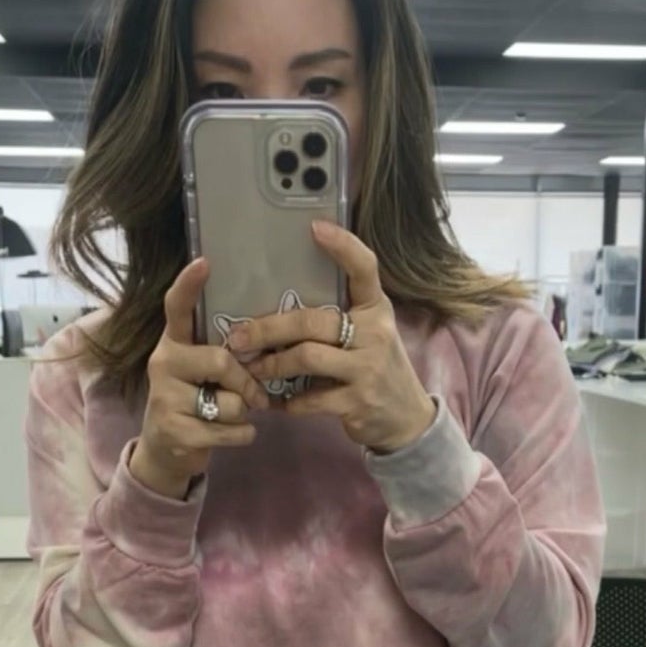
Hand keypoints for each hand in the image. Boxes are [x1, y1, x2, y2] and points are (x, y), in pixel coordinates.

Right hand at [134, 257, 274, 496]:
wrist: (166, 452)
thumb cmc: (196, 403)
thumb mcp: (203, 373)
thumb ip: (224, 354)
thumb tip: (271, 341)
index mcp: (174, 342)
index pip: (177, 308)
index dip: (189, 285)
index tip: (204, 262)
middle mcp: (163, 363)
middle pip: (222, 360)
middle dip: (247, 383)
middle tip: (256, 396)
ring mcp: (164, 397)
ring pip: (229, 402)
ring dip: (243, 413)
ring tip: (231, 416)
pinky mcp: (174, 431)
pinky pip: (230, 430)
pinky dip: (243, 435)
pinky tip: (232, 434)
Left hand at [225, 220, 436, 453]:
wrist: (406, 419)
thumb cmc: (377, 368)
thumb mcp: (369, 335)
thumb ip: (339, 317)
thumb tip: (280, 303)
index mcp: (376, 310)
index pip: (365, 269)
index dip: (343, 246)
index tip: (315, 227)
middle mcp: (375, 334)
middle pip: (313, 321)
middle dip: (269, 328)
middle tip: (239, 336)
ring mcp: (367, 369)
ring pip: (307, 357)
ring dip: (272, 364)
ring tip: (251, 369)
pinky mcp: (357, 402)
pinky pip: (310, 399)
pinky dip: (288, 401)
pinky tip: (275, 400)